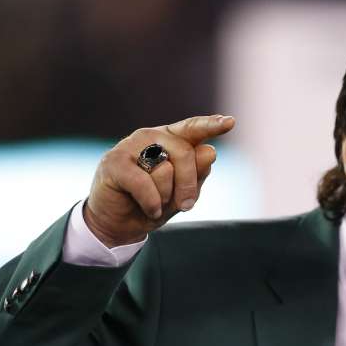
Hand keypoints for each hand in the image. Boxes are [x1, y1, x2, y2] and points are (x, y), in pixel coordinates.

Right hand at [83, 114, 235, 246]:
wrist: (118, 224)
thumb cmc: (153, 204)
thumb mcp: (182, 194)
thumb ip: (197, 174)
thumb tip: (209, 151)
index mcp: (170, 140)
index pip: (194, 129)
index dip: (211, 125)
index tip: (230, 122)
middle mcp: (151, 137)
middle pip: (185, 153)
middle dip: (188, 185)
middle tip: (185, 205)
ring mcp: (130, 146)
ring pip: (165, 169)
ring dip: (165, 197)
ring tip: (154, 202)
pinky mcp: (115, 162)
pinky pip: (145, 184)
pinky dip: (152, 203)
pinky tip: (148, 208)